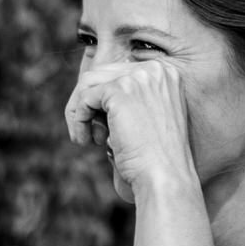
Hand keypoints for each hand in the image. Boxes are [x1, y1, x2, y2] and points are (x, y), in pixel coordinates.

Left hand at [64, 60, 197, 192]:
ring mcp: (137, 78)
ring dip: (80, 111)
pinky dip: (79, 120)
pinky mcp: (118, 91)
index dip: (103, 99)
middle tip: (91, 133)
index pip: (119, 73)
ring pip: (88, 83)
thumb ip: (130, 99)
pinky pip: (84, 98)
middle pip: (101, 75)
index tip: (103, 126)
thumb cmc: (155, 157)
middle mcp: (153, 70)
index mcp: (165, 74)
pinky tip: (85, 140)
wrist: (165, 176)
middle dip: (88, 104)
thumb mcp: (147, 117)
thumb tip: (92, 90)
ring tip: (86, 138)